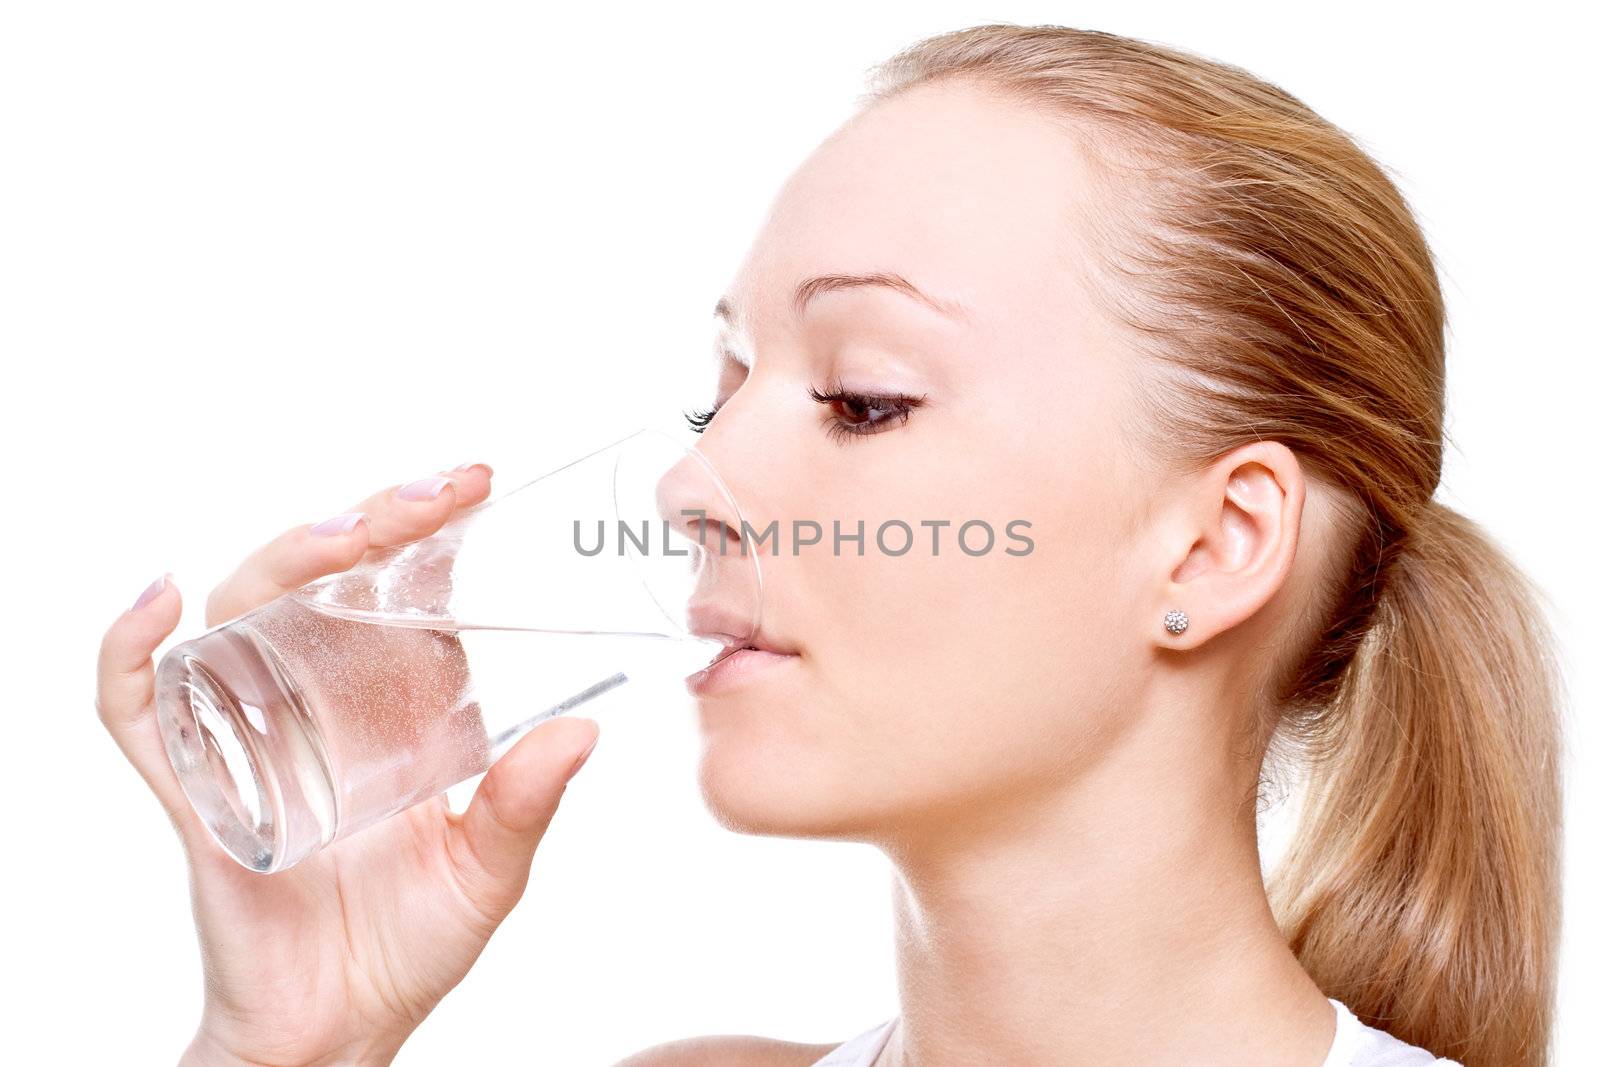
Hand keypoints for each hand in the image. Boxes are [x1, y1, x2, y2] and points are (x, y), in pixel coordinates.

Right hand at [97, 463, 599, 1065]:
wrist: (337, 1026)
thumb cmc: (411, 943)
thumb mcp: (489, 869)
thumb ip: (526, 802)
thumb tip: (585, 731)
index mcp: (390, 709)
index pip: (398, 594)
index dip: (427, 534)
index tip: (474, 487)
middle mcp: (317, 705)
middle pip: (322, 582)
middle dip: (374, 524)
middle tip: (437, 495)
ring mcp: (251, 737)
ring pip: (241, 617)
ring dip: (282, 562)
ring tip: (341, 537)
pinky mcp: (197, 787)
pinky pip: (140, 708)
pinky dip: (129, 651)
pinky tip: (160, 603)